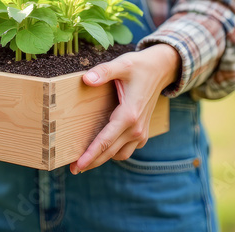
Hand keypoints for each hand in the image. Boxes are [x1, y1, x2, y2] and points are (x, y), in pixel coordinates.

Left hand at [69, 44, 180, 174]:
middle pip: (110, 152)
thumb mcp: (121, 64)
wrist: (161, 69)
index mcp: (128, 115)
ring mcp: (141, 132)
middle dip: (91, 162)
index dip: (90, 154)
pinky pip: (128, 149)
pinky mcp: (143, 132)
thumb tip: (86, 80)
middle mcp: (136, 128)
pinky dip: (116, 152)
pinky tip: (104, 149)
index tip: (77, 165)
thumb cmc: (139, 66)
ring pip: (120, 154)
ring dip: (104, 158)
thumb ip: (103, 72)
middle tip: (73, 169)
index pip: (105, 141)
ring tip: (86, 160)